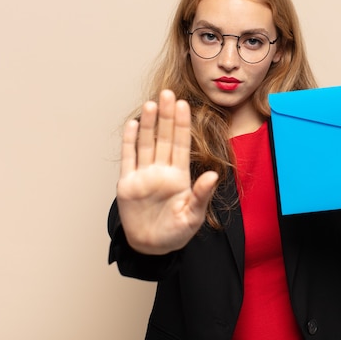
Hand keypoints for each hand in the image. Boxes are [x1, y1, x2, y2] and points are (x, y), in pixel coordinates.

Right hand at [116, 90, 217, 254]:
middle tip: (168, 93)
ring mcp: (144, 175)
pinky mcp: (128, 184)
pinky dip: (130, 141)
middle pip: (164, 138)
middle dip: (166, 116)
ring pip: (146, 143)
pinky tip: (133, 124)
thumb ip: (201, 195)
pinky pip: (129, 158)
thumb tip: (212, 175)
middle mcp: (161, 171)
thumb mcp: (192, 216)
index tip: (185, 105)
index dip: (182, 125)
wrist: (151, 246)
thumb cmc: (175, 232)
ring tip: (152, 103)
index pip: (181, 145)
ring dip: (149, 124)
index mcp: (179, 176)